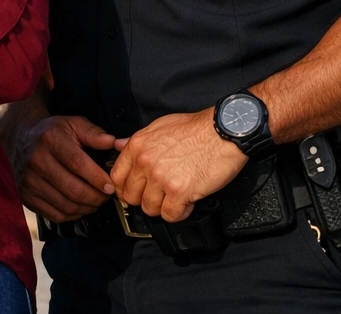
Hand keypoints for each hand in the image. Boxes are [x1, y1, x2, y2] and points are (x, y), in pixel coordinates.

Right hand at [12, 115, 117, 221]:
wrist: (19, 139)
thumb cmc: (51, 133)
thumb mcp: (72, 124)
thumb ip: (94, 133)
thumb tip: (114, 143)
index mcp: (50, 140)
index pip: (77, 163)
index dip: (97, 178)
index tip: (110, 185)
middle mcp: (36, 160)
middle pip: (72, 189)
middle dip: (96, 197)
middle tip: (106, 196)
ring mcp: (29, 181)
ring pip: (66, 205)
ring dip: (86, 208)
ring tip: (95, 201)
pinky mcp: (26, 196)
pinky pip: (55, 215)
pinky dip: (72, 215)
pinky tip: (79, 207)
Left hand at [110, 109, 247, 221]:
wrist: (223, 131)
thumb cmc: (196, 128)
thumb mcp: (160, 126)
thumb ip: (137, 140)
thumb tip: (119, 146)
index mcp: (138, 146)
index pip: (117, 176)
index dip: (124, 188)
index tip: (133, 192)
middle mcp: (145, 162)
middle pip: (131, 196)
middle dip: (144, 199)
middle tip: (158, 197)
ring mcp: (161, 178)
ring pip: (150, 208)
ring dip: (163, 207)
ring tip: (175, 199)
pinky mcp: (180, 191)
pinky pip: (171, 215)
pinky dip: (180, 213)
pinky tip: (187, 203)